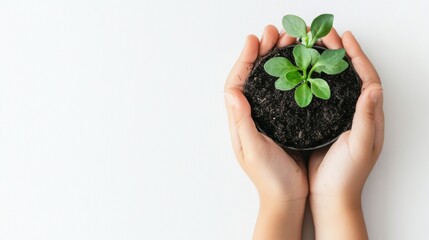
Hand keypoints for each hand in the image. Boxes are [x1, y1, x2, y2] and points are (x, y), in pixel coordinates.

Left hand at [224, 25, 306, 239]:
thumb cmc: (269, 177)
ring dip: (276, 59)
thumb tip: (231, 93)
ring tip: (288, 42)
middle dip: (262, 52)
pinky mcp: (284, 120)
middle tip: (275, 33)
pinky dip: (290, 75)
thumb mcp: (253, 150)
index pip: (237, 82)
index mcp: (240, 119)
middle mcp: (252, 114)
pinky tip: (300, 65)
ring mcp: (268, 116)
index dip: (244, 59)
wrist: (288, 196)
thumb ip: (242, 122)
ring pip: (270, 81)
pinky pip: (284, 91)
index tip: (254, 40)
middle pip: (253, 76)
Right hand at [308, 29, 383, 239]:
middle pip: (350, 75)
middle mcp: (355, 113)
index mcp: (369, 115)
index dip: (357, 56)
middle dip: (339, 53)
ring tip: (311, 48)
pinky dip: (312, 81)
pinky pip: (319, 96)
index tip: (345, 38)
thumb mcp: (360, 147)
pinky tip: (301, 74)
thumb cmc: (347, 176)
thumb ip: (366, 118)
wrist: (330, 196)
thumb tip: (374, 87)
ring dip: (325, 64)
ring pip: (333, 83)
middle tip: (324, 36)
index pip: (367, 77)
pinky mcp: (323, 124)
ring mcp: (338, 117)